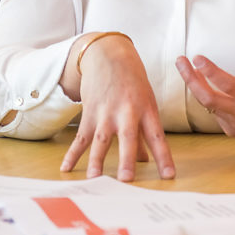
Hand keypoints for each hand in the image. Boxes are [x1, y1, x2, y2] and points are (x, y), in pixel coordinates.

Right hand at [60, 35, 175, 180]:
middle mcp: (127, 112)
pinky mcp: (89, 112)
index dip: (164, 157)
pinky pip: (80, 137)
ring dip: (97, 160)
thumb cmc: (133, 81)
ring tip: (94, 179)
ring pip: (101, 140)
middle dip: (127, 160)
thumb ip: (144, 133)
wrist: (108, 55)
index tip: (168, 176)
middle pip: (128, 138)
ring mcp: (106, 112)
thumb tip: (146, 160)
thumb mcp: (146, 102)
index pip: (157, 137)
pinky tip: (66, 168)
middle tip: (126, 179)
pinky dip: (73, 154)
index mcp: (146, 110)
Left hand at [175, 8, 234, 142]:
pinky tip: (208, 87)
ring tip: (190, 70)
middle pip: (208, 98)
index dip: (210, 71)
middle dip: (190, 79)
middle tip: (180, 62)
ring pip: (209, 105)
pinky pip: (215, 113)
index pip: (227, 84)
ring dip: (198, 87)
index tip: (196, 57)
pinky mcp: (234, 131)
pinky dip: (210, 100)